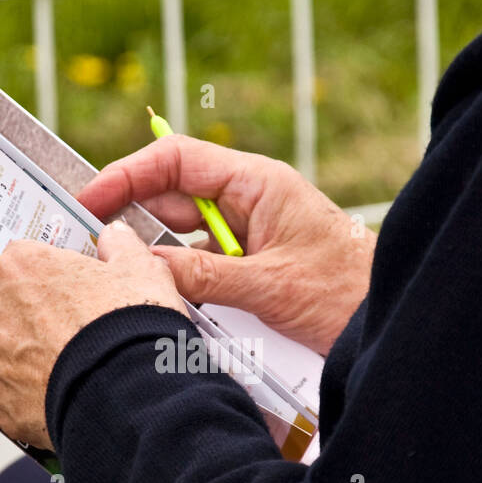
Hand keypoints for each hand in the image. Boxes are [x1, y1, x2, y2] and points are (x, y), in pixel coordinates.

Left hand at [0, 221, 187, 448]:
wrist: (129, 389)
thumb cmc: (130, 326)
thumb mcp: (142, 271)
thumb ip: (122, 249)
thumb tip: (117, 237)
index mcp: (22, 266)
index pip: (15, 258)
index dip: (38, 275)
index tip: (57, 287)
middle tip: (22, 320)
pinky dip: (2, 403)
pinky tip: (25, 406)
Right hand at [80, 136, 375, 355]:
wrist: (390, 323)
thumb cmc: (349, 294)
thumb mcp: (270, 287)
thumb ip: (203, 277)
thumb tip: (142, 269)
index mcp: (257, 184)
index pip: (175, 159)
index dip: (126, 175)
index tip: (90, 201)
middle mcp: (249, 201)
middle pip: (171, 198)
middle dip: (132, 221)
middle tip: (94, 250)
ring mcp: (249, 233)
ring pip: (182, 238)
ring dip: (158, 259)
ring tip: (127, 282)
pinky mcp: (251, 265)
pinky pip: (201, 266)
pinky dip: (180, 282)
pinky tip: (166, 302)